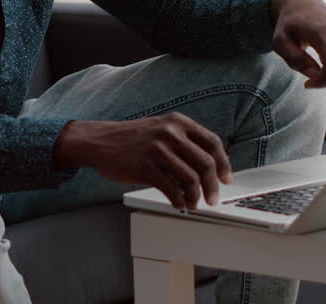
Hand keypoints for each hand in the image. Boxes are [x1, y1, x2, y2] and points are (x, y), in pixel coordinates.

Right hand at [54, 114, 230, 209]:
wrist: (99, 141)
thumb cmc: (132, 139)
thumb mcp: (160, 129)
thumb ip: (183, 142)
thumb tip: (208, 168)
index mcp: (177, 122)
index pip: (212, 142)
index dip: (223, 164)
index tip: (226, 179)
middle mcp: (170, 133)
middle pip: (205, 163)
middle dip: (213, 186)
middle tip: (213, 199)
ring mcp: (157, 149)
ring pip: (190, 179)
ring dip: (195, 197)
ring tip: (192, 203)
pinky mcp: (144, 167)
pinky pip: (171, 189)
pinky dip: (179, 200)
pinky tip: (178, 203)